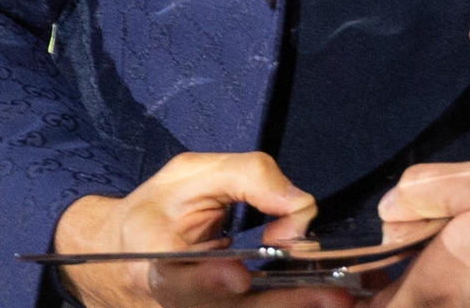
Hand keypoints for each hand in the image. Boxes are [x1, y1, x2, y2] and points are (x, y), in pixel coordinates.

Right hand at [53, 153, 345, 307]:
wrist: (130, 252)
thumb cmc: (160, 208)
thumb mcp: (190, 175)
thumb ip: (244, 177)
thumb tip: (299, 204)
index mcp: (154, 262)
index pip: (178, 280)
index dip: (208, 281)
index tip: (237, 276)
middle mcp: (179, 300)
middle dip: (280, 301)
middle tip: (328, 293)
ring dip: (296, 305)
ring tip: (338, 297)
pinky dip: (293, 303)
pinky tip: (328, 298)